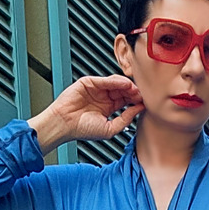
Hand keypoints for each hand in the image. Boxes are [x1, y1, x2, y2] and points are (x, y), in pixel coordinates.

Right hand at [27, 75, 144, 153]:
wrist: (64, 124)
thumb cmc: (82, 129)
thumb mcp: (110, 128)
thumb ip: (125, 119)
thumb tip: (139, 110)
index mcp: (109, 108)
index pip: (126, 100)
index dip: (135, 100)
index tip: (144, 102)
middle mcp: (104, 97)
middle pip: (123, 91)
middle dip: (133, 92)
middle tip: (142, 95)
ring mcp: (97, 89)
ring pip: (116, 84)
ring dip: (127, 86)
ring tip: (135, 90)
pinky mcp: (89, 82)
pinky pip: (106, 80)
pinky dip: (116, 81)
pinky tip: (125, 84)